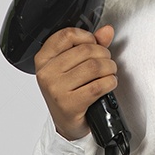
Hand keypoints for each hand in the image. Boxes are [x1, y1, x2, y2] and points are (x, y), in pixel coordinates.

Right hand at [34, 24, 117, 140]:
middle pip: (85, 50)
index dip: (87, 37)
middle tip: (106, 62)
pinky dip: (110, 82)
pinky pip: (98, 86)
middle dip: (104, 54)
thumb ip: (90, 44)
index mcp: (44, 59)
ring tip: (109, 73)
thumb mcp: (73, 66)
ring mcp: (56, 89)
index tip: (93, 44)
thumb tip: (106, 31)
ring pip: (94, 66)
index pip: (67, 35)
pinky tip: (108, 84)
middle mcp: (47, 73)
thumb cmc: (69, 93)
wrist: (66, 124)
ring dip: (109, 68)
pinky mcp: (69, 104)